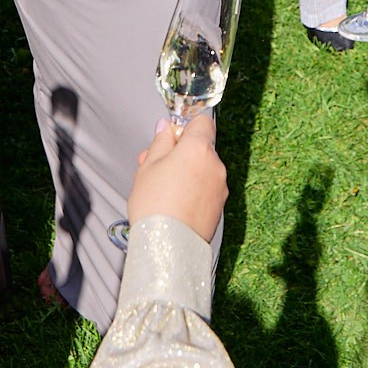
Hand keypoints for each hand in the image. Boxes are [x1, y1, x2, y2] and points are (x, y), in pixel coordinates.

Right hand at [127, 113, 227, 240]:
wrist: (169, 246)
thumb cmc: (155, 205)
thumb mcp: (148, 166)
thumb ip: (160, 142)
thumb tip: (166, 128)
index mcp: (199, 148)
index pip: (202, 121)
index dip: (185, 126)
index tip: (170, 137)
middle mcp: (215, 165)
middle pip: (201, 148)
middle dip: (180, 153)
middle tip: (156, 166)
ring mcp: (220, 187)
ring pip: (203, 169)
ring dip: (186, 173)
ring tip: (162, 189)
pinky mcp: (219, 207)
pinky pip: (206, 189)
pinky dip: (193, 191)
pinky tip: (174, 203)